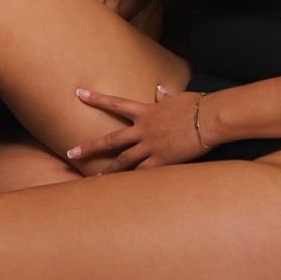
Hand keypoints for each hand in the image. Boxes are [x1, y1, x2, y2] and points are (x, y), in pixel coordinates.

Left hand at [64, 82, 204, 171]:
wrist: (209, 119)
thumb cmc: (196, 105)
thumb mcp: (177, 97)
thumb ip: (164, 96)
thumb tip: (158, 89)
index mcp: (145, 111)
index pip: (115, 103)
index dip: (96, 98)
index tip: (79, 94)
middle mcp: (143, 130)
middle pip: (111, 140)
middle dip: (89, 147)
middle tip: (70, 153)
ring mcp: (151, 146)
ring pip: (124, 161)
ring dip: (108, 171)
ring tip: (95, 179)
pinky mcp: (162, 161)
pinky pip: (144, 174)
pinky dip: (134, 182)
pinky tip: (124, 190)